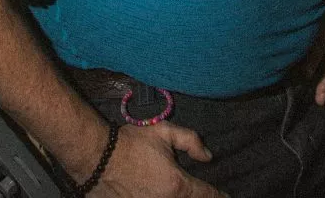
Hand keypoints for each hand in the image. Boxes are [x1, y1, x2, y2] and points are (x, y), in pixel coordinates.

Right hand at [96, 121, 228, 196]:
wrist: (97, 158)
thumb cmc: (131, 143)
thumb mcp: (163, 132)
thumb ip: (190, 141)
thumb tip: (208, 156)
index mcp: (177, 185)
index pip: (207, 195)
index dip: (219, 196)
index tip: (227, 196)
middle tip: (205, 193)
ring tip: (180, 192)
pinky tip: (164, 194)